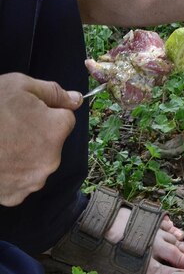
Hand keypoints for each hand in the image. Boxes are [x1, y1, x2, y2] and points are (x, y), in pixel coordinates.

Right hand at [0, 73, 82, 205]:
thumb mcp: (19, 86)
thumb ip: (53, 93)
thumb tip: (77, 99)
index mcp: (57, 130)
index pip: (66, 118)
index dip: (46, 112)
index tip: (27, 111)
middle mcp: (51, 158)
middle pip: (51, 143)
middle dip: (36, 134)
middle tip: (9, 127)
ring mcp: (32, 180)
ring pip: (36, 163)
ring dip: (24, 155)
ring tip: (1, 144)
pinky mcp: (14, 195)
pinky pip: (19, 183)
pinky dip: (9, 174)